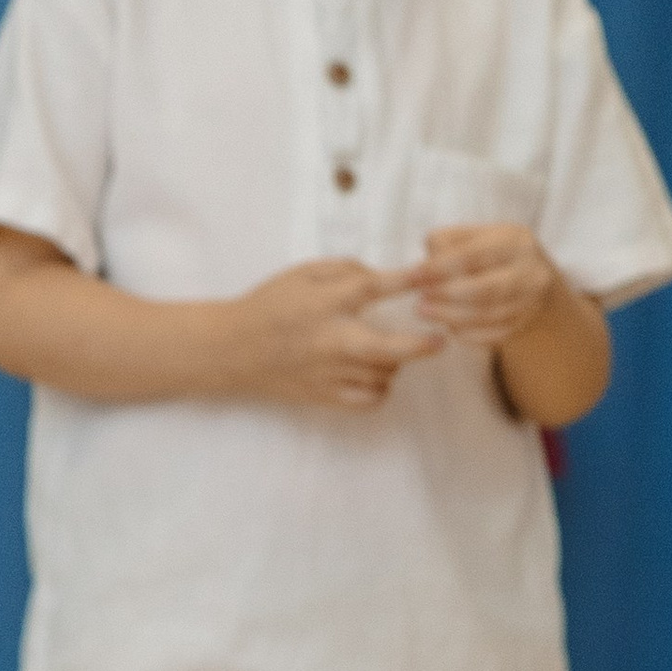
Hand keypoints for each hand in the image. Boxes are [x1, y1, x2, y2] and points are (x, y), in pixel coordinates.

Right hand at [221, 258, 444, 408]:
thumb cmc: (270, 305)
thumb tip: (382, 276)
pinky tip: (375, 374)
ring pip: (383, 375)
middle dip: (420, 345)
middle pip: (386, 348)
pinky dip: (380, 388)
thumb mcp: (302, 273)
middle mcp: (329, 340)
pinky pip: (369, 400)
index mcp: (324, 304)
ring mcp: (328, 373)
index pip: (372, 288)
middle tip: (439, 340)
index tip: (431, 276)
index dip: (406, 281)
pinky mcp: (324, 396)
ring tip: (387, 350)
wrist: (232, 349)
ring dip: (395, 362)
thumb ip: (344, 270)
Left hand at [410, 225, 562, 346]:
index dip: (440, 267)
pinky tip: (450, 328)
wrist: (531, 275)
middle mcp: (530, 270)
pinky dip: (470, 335)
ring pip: (489, 315)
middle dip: (447, 297)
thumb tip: (424, 268)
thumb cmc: (490, 251)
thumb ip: (445, 242)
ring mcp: (532, 299)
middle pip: (485, 289)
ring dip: (452, 317)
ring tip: (427, 314)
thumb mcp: (472, 235)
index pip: (473, 255)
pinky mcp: (527, 322)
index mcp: (514, 240)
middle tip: (419, 303)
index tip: (413, 276)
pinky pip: (496, 335)